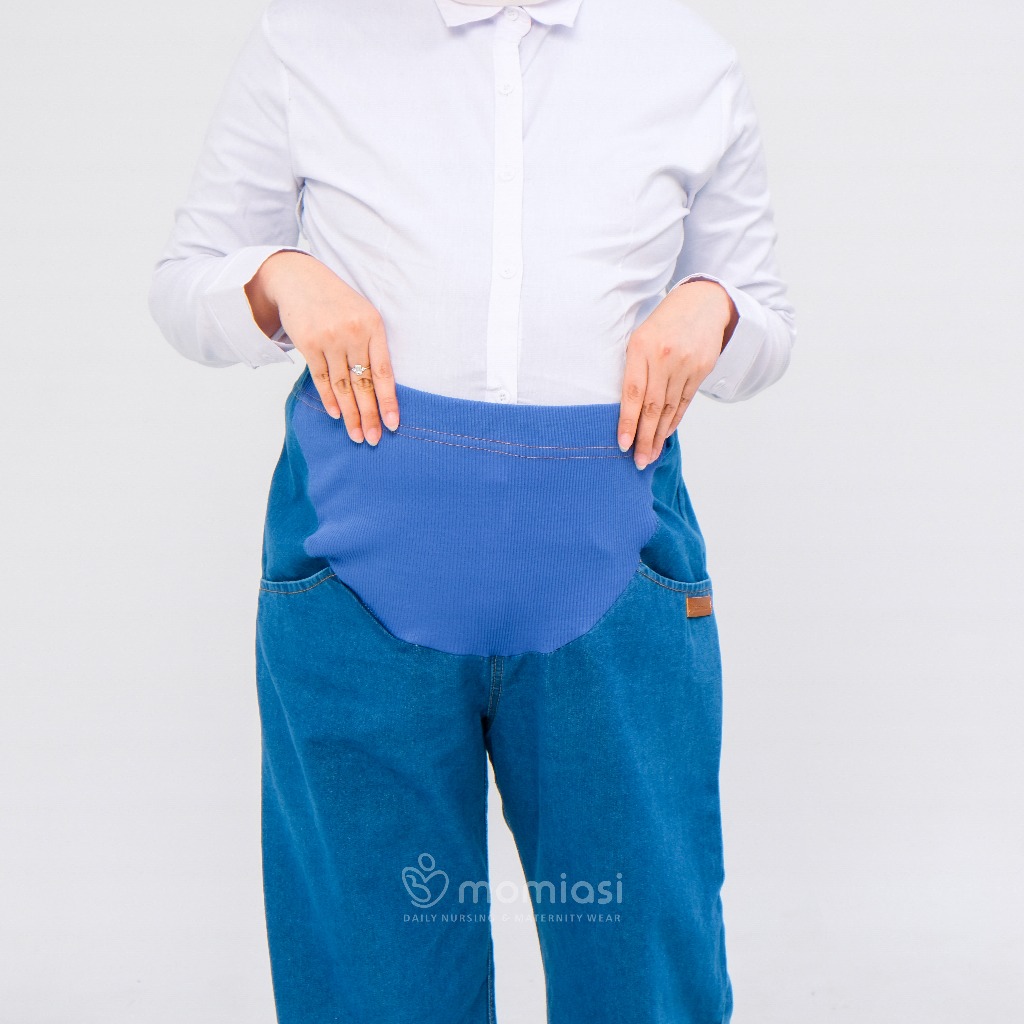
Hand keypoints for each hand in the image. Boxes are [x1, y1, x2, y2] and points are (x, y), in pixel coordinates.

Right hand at [246, 252, 398, 444]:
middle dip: (369, 415)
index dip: (388, 401)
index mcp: (373, 326)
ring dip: (350, 414)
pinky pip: (321, 378)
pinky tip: (337, 415)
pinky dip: (329, 398)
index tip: (392, 424)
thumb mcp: (363, 315)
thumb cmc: (338, 303)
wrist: (300, 280)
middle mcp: (353, 333)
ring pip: (342, 385)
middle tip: (373, 439)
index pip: (384, 372)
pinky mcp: (308, 344)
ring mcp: (329, 339)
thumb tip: (379, 389)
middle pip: (363, 384)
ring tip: (356, 435)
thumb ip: (372, 346)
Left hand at [617, 280, 736, 467]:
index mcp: (641, 347)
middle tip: (638, 461)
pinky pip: (684, 402)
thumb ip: (633, 369)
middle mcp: (664, 358)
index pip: (633, 393)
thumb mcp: (640, 337)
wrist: (704, 303)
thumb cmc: (663, 323)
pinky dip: (673, 421)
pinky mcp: (702, 369)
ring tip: (650, 455)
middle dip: (644, 437)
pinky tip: (664, 435)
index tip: (623, 444)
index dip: (627, 421)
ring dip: (658, 435)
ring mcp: (685, 364)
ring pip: (669, 408)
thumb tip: (626, 409)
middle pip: (653, 406)